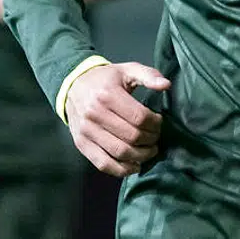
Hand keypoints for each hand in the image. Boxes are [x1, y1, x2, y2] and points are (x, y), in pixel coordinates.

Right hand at [65, 62, 170, 176]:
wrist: (73, 85)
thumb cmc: (106, 79)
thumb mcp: (127, 70)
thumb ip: (149, 75)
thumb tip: (166, 85)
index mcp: (108, 94)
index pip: (139, 117)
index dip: (155, 124)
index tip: (158, 122)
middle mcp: (94, 113)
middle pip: (131, 136)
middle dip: (150, 140)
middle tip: (155, 138)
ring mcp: (86, 131)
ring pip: (120, 153)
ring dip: (140, 157)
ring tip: (149, 151)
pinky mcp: (81, 143)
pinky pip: (103, 164)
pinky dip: (122, 170)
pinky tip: (134, 165)